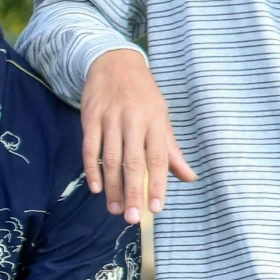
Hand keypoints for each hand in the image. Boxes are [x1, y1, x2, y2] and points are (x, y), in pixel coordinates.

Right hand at [81, 48, 195, 224]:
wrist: (114, 62)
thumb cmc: (143, 94)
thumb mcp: (161, 117)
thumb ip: (171, 150)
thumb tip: (189, 177)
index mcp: (155, 122)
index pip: (159, 158)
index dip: (159, 184)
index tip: (156, 208)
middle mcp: (134, 120)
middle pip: (134, 162)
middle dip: (133, 191)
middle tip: (131, 217)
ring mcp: (110, 118)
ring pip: (111, 158)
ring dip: (112, 186)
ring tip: (115, 209)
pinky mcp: (90, 117)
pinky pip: (89, 147)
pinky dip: (92, 169)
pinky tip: (96, 187)